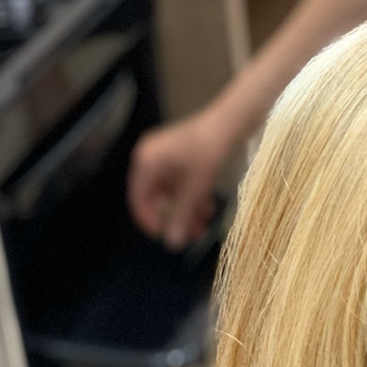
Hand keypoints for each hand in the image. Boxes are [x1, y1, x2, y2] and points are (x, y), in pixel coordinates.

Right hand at [128, 111, 231, 249]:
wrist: (229, 123)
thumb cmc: (208, 151)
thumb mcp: (195, 187)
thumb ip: (181, 215)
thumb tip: (172, 243)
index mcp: (146, 162)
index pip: (138, 197)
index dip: (149, 220)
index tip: (163, 237)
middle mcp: (152, 158)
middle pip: (156, 196)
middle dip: (173, 217)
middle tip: (188, 237)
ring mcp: (168, 158)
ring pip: (173, 192)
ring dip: (186, 211)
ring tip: (202, 229)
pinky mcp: (184, 158)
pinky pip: (183, 183)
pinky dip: (194, 198)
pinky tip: (208, 211)